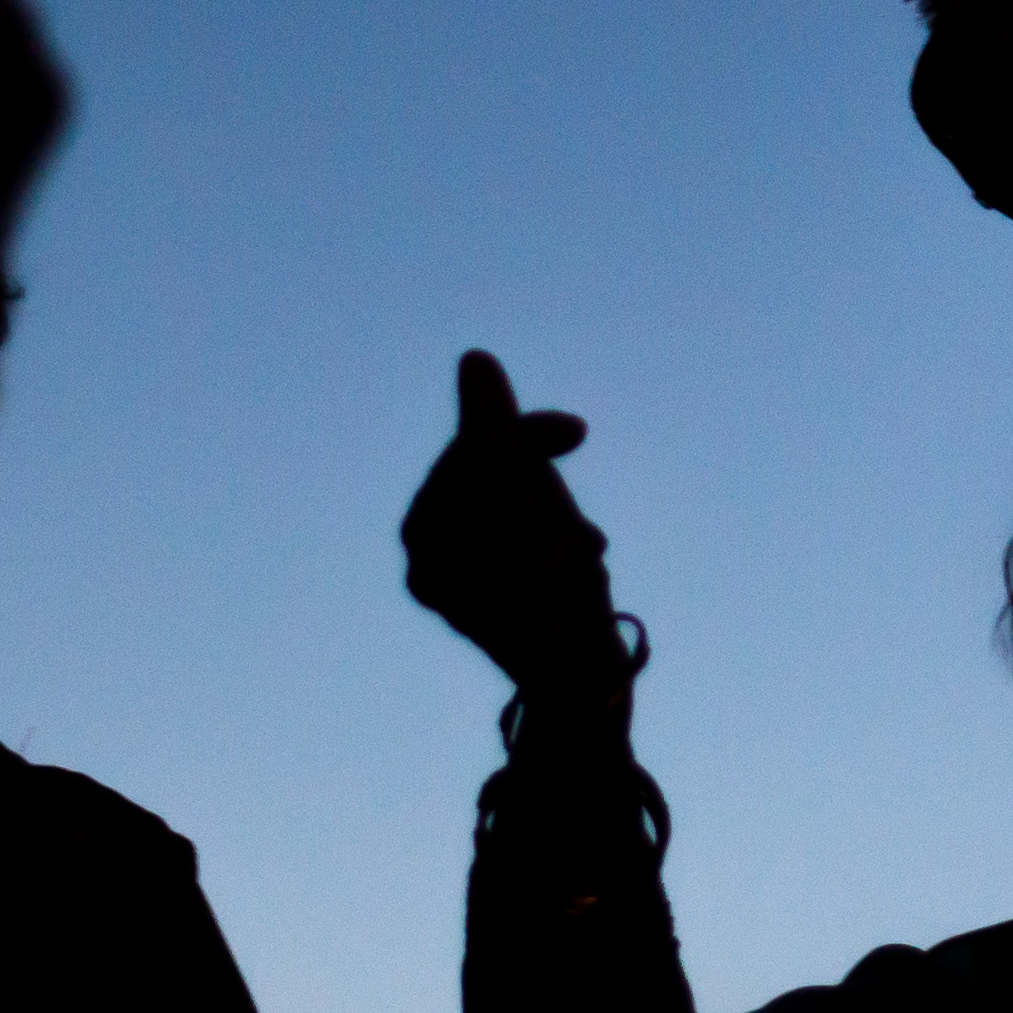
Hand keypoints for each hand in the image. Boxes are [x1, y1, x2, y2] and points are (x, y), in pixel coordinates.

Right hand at [399, 350, 621, 690]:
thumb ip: (492, 422)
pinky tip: (588, 572)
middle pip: (500, 496)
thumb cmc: (538, 558)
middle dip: (547, 500)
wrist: (570, 654)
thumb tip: (474, 357)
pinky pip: (561, 577)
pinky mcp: (517, 642)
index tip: (578, 430)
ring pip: (538, 537)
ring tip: (581, 554)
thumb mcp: (519, 478)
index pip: (470, 461)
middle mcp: (429, 573)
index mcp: (423, 528)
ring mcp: (469, 612)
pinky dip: (581, 571)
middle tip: (579, 522)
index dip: (524, 438)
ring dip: (570, 541)